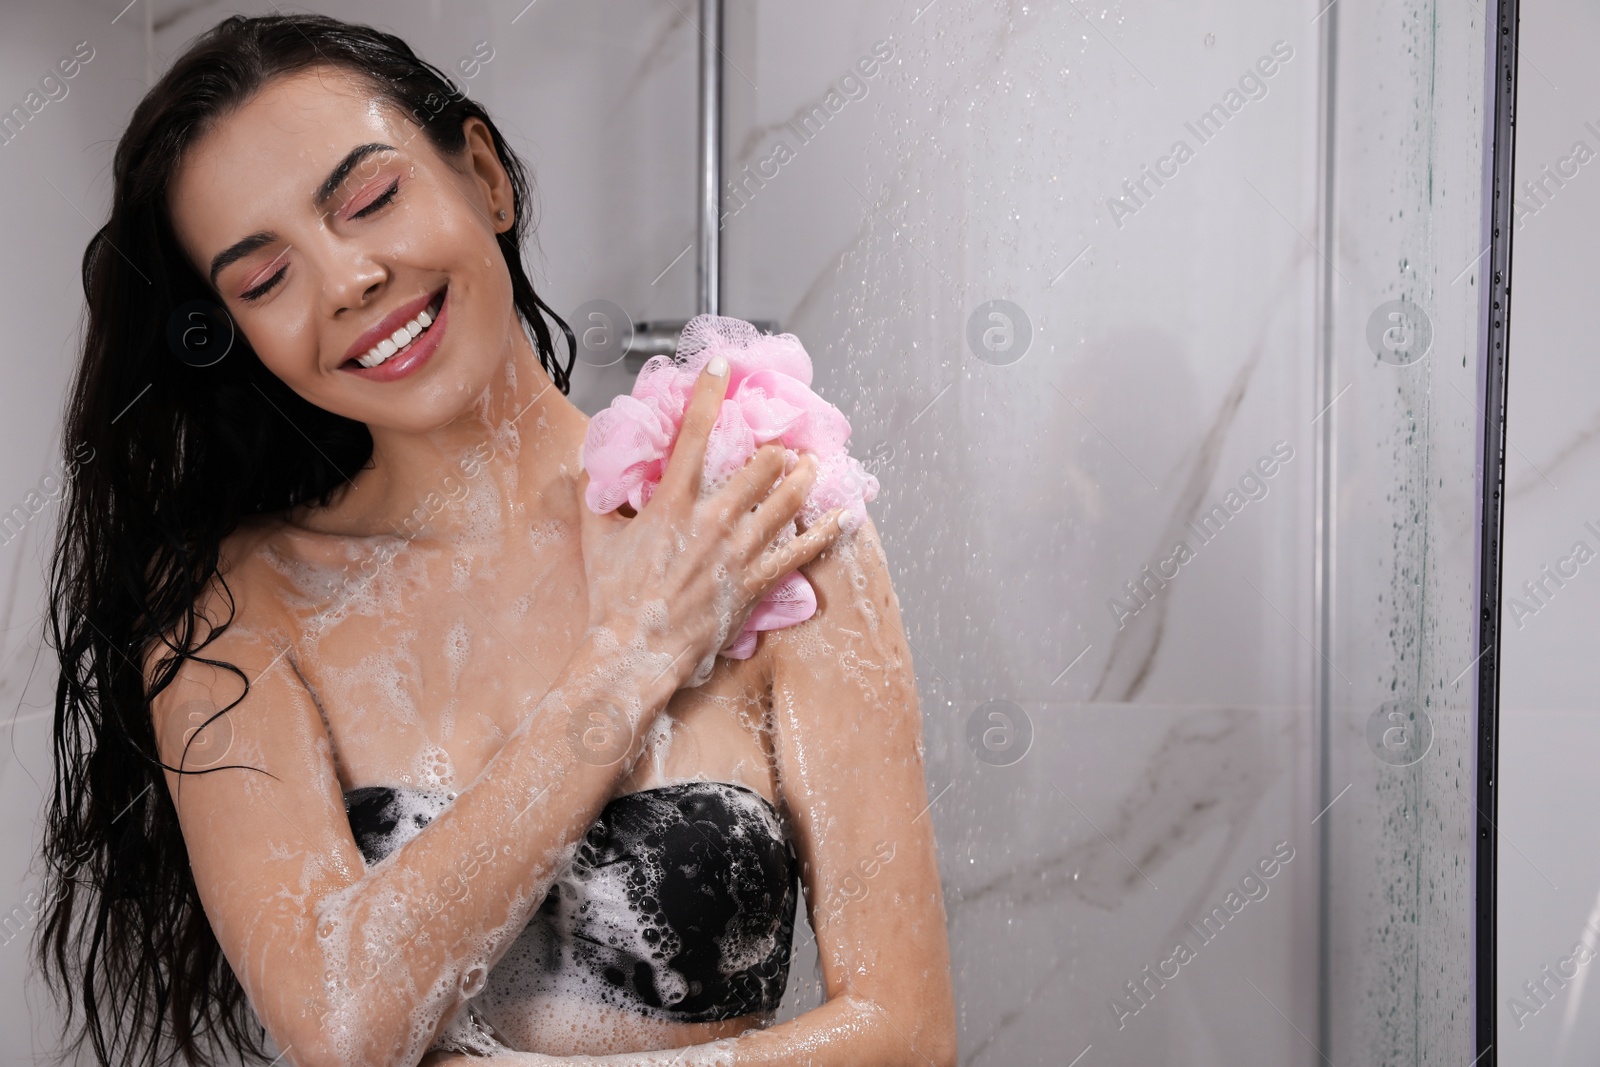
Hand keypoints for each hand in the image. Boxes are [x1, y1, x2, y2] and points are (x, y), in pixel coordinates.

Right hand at [577, 354, 852, 689]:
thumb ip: (596, 498)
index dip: (711, 392)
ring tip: (812, 462)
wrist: (636, 650)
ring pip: (787, 499)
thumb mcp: (596, 539)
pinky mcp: (756, 582)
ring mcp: (740, 551)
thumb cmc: (614, 599)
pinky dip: (825, 531)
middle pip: (761, 464)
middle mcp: (715, 520)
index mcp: (674, 502)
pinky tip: (844, 516)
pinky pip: (800, 551)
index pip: (696, 432)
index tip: (722, 367)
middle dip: (775, 445)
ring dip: (804, 475)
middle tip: (782, 436)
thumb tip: (590, 468)